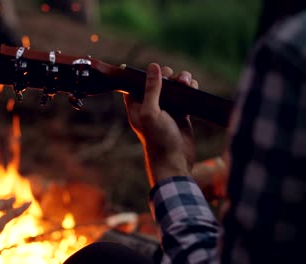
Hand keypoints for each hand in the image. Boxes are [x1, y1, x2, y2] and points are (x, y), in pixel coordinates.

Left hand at [124, 63, 198, 185]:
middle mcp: (150, 105)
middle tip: (176, 79)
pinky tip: (193, 88)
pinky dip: (190, 89)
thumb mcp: (151, 112)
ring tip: (188, 83)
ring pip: (173, 86)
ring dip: (182, 80)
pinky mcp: (181, 112)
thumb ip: (152, 89)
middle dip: (169, 75)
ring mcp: (166, 108)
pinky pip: (184, 95)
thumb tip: (154, 66)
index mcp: (136, 104)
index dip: (146, 74)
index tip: (157, 71)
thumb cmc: (158, 140)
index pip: (137, 82)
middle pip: (158, 81)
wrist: (175, 161)